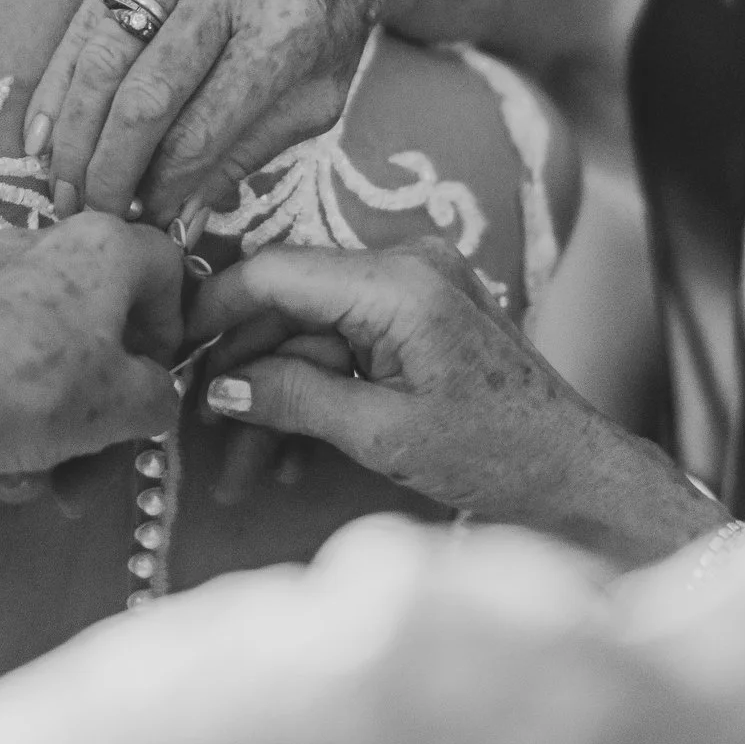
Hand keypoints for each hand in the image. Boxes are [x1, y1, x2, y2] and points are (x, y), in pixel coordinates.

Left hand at [0, 213, 185, 487]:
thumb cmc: (45, 390)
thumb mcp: (132, 405)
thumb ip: (161, 395)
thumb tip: (150, 396)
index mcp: (102, 242)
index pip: (166, 269)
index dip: (173, 326)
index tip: (160, 376)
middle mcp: (44, 243)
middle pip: (103, 320)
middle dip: (113, 399)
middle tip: (112, 447)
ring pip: (53, 350)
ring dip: (67, 420)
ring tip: (59, 484)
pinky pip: (7, 360)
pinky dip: (20, 408)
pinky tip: (12, 465)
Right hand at [23, 0, 428, 223]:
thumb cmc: (328, 21)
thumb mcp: (314, 98)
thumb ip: (244, 155)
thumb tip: (176, 220)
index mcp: (285, 29)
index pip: (203, 128)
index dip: (164, 186)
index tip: (146, 224)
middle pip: (145, 94)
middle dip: (108, 167)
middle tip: (88, 214)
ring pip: (104, 53)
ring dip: (74, 130)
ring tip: (59, 185)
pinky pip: (89, 12)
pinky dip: (60, 78)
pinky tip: (44, 131)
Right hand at [190, 240, 722, 565]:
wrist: (572, 470)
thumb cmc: (496, 454)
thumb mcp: (383, 434)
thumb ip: (297, 399)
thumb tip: (221, 387)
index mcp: (399, 282)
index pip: (278, 271)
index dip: (215, 309)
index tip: (172, 351)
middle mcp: (405, 266)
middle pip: (290, 307)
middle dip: (245, 377)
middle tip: (204, 438)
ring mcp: (413, 288)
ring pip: (311, 335)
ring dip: (275, 400)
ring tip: (242, 477)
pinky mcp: (417, 316)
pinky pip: (344, 345)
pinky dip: (314, 394)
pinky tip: (285, 457)